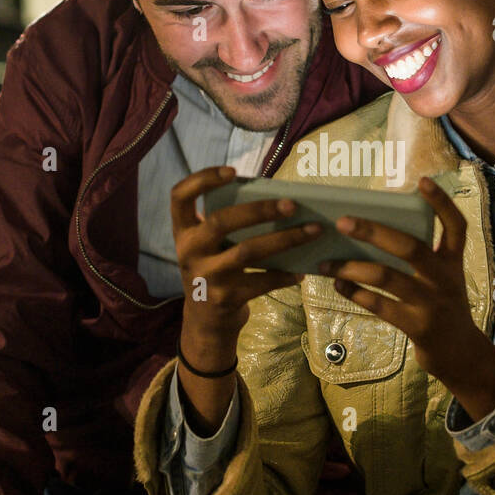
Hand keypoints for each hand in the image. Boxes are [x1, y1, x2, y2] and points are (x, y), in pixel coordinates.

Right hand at [171, 166, 322, 432]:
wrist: (204, 323)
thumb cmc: (214, 271)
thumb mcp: (207, 248)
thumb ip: (224, 226)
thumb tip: (276, 200)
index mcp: (183, 233)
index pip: (180, 197)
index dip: (203, 179)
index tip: (233, 172)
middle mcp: (189, 252)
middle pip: (221, 221)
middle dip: (260, 210)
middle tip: (292, 204)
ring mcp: (206, 277)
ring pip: (248, 251)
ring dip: (285, 239)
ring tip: (313, 230)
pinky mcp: (225, 299)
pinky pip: (261, 282)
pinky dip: (284, 276)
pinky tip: (302, 271)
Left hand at [319, 177, 494, 419]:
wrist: (458, 353)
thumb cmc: (440, 306)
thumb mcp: (442, 279)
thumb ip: (421, 258)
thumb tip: (370, 233)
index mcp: (453, 262)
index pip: (455, 226)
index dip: (441, 203)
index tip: (422, 181)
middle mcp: (445, 279)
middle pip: (410, 247)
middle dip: (374, 231)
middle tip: (343, 221)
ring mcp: (431, 304)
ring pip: (387, 277)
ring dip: (351, 267)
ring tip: (327, 262)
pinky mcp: (416, 326)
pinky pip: (379, 305)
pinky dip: (354, 293)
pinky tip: (337, 285)